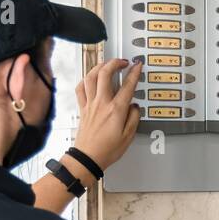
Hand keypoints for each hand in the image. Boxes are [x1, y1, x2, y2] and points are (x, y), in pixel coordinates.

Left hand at [71, 58, 141, 174]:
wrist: (87, 157)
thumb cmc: (107, 150)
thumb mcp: (128, 136)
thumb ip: (133, 118)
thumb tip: (135, 107)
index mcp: (116, 110)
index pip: (127, 86)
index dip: (134, 72)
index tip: (138, 65)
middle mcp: (102, 103)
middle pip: (105, 73)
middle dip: (115, 63)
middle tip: (122, 62)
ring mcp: (90, 104)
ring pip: (91, 76)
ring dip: (99, 66)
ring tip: (107, 64)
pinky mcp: (83, 108)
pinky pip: (80, 88)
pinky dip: (85, 80)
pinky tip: (90, 78)